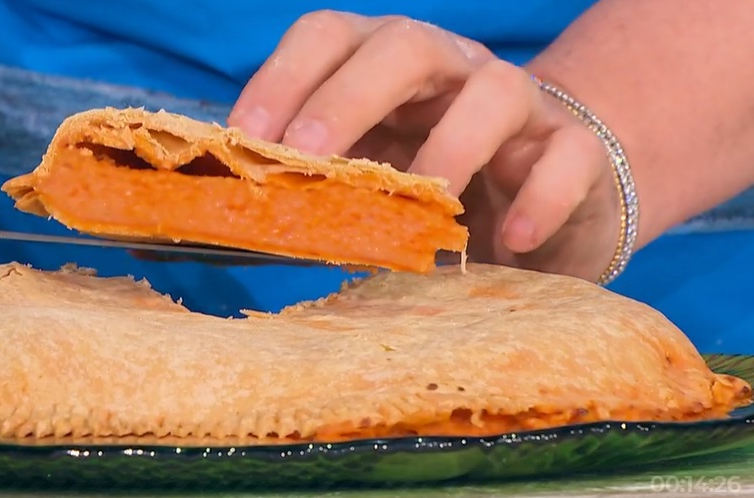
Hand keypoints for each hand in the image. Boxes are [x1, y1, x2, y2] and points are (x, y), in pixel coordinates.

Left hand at [229, 10, 620, 280]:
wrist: (543, 202)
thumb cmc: (433, 192)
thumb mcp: (366, 183)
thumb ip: (308, 189)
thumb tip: (207, 223)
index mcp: (384, 68)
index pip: (329, 36)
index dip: (283, 78)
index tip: (247, 140)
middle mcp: (450, 70)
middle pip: (404, 46)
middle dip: (347, 97)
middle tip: (306, 154)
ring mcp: (518, 105)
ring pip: (495, 90)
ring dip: (450, 147)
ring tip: (424, 203)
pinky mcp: (574, 150)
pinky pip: (568, 157)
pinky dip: (540, 197)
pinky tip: (511, 241)